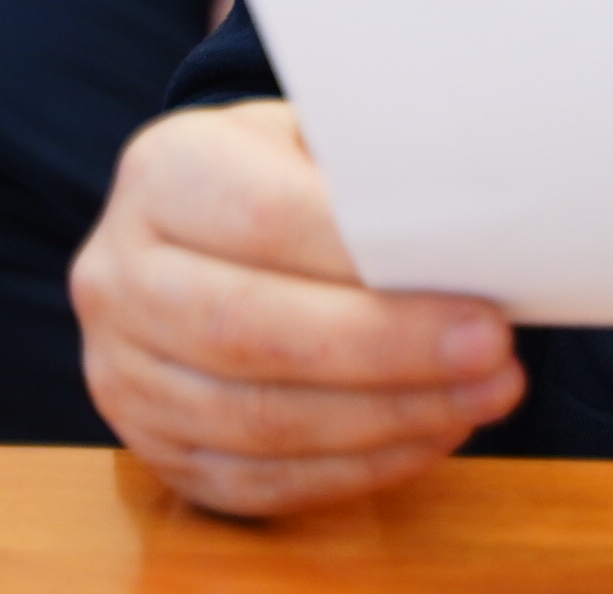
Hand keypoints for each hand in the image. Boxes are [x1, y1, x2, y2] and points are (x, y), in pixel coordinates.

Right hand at [72, 99, 525, 514]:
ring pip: (257, 418)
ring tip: (483, 395)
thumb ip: (370, 166)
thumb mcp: (314, 134)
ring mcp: (124, 373)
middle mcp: (120, 276)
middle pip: (253, 330)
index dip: (367, 258)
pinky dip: (355, 467)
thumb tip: (469, 205)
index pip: (264, 221)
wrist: (200, 228)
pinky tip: (430, 435)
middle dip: (387, 350)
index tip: (471, 281)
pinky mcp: (155, 449)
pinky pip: (257, 479)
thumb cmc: (284, 172)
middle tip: (492, 350)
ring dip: (386, 418)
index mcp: (162, 174)